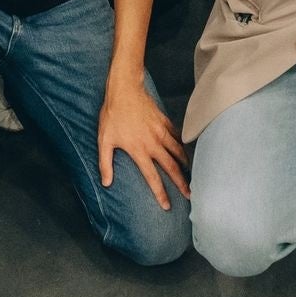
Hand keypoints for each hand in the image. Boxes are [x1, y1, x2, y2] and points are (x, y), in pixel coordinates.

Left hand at [95, 80, 187, 210]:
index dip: (160, 193)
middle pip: (171, 167)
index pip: (152, 177)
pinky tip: (184, 149)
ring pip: (178, 151)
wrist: (124, 90)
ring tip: (191, 174)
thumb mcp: (104, 140)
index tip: (167, 206)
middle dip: (181, 182)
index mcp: (139, 151)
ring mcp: (161, 131)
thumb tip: (106, 183)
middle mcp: (153, 143)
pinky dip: (181, 144)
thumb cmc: (112, 115)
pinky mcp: (164, 121)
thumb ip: (105, 163)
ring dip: (185, 164)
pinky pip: (176, 135)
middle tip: (190, 194)